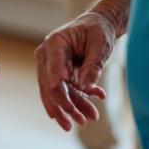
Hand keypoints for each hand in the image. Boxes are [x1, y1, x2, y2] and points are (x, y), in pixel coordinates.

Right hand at [35, 11, 114, 130]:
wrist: (97, 25)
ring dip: (70, 108)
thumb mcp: (100, 47)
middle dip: (63, 106)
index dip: (57, 87)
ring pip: (55, 93)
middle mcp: (47, 56)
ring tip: (86, 121)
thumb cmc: (98, 31)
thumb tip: (86, 89)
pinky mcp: (59, 75)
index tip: (66, 105)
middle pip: (49, 85)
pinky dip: (75, 103)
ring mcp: (51, 66)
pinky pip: (65, 92)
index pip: (52, 68)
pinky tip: (88, 113)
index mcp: (55, 44)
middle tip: (77, 122)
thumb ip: (92, 67)